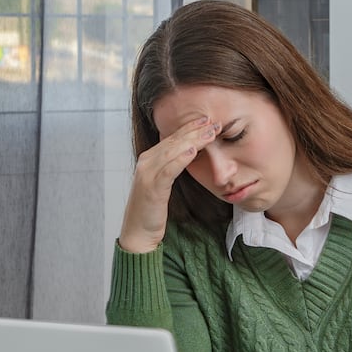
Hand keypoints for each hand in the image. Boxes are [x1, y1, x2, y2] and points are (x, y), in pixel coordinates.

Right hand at [118, 116, 218, 252]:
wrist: (138, 232)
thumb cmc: (152, 209)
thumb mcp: (163, 183)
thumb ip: (172, 167)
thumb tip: (190, 154)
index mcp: (149, 159)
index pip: (172, 138)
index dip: (189, 128)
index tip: (207, 120)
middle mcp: (146, 162)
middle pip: (174, 141)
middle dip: (194, 130)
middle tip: (213, 122)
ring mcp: (147, 174)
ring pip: (172, 151)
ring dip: (193, 141)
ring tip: (209, 133)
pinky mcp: (151, 188)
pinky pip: (168, 170)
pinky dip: (180, 159)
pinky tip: (193, 152)